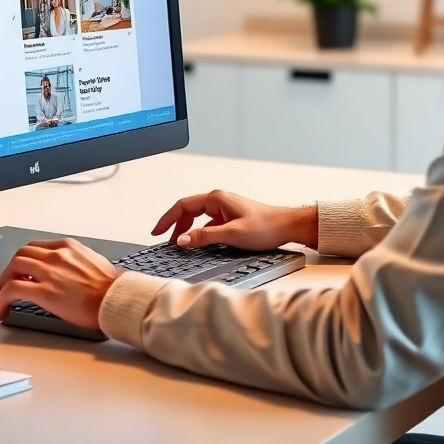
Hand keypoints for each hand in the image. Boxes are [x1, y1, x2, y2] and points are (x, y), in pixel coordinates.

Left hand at [0, 239, 120, 330]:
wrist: (116, 300)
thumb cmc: (111, 288)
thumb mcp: (93, 263)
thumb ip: (75, 263)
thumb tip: (67, 273)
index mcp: (68, 247)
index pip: (36, 247)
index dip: (23, 261)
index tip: (20, 273)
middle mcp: (56, 256)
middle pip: (20, 254)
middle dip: (9, 270)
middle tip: (6, 285)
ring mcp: (49, 272)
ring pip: (13, 267)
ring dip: (2, 282)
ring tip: (1, 298)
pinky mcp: (44, 292)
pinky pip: (13, 289)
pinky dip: (2, 298)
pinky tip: (3, 309)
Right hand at [152, 190, 317, 251]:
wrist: (286, 226)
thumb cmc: (265, 227)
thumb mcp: (232, 234)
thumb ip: (205, 237)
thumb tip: (182, 240)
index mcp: (217, 198)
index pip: (183, 205)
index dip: (167, 219)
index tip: (156, 231)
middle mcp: (219, 200)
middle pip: (188, 210)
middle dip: (175, 225)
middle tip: (164, 241)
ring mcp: (225, 209)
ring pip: (198, 218)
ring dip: (187, 230)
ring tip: (180, 245)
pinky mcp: (230, 218)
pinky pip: (208, 224)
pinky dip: (199, 233)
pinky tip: (199, 245)